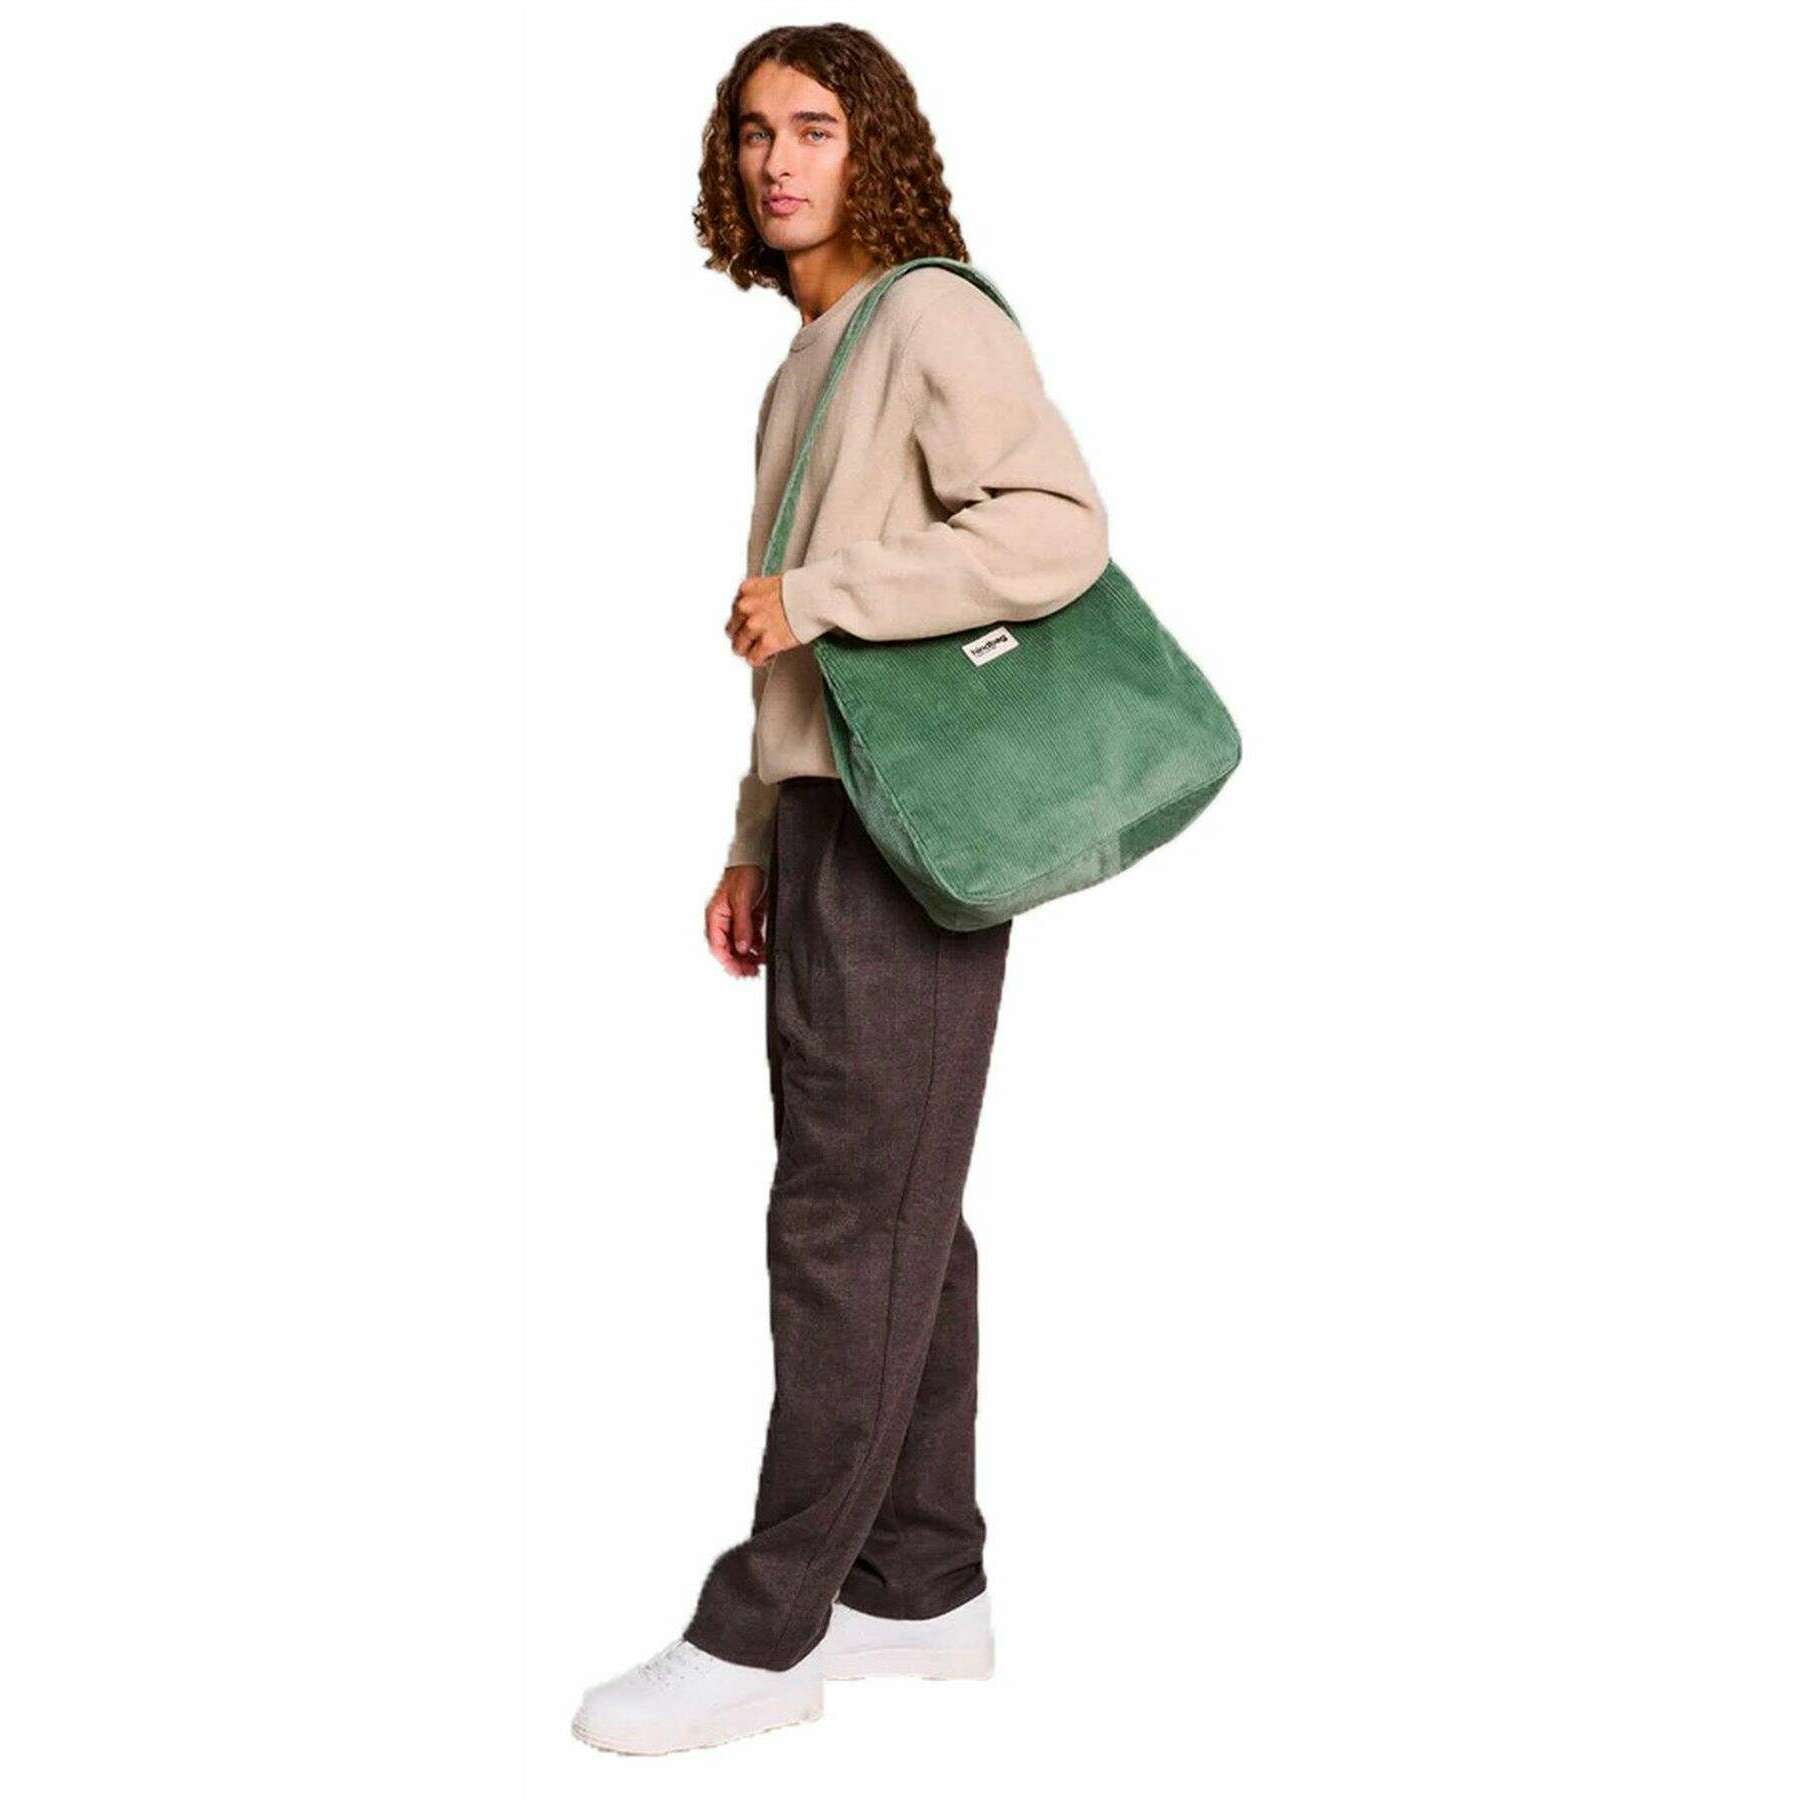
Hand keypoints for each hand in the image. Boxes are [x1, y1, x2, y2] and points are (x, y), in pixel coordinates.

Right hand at [705, 862, 768, 976]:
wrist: (755, 859)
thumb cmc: (743, 874)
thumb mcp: (742, 901)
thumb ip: (742, 926)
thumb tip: (742, 948)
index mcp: (715, 917)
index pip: (718, 947)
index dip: (729, 962)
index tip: (741, 972)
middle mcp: (723, 921)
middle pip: (728, 949)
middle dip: (739, 963)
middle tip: (752, 973)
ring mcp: (735, 920)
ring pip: (739, 945)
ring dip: (748, 956)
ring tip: (760, 965)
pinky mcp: (747, 917)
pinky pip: (749, 937)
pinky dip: (756, 946)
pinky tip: (763, 951)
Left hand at [727, 574, 798, 666]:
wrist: (818, 596)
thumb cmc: (803, 589)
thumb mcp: (774, 584)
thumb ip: (760, 596)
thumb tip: (758, 610)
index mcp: (747, 590)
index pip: (735, 610)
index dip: (743, 620)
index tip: (751, 626)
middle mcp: (746, 606)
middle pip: (732, 630)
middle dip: (743, 636)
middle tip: (753, 641)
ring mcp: (755, 625)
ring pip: (739, 647)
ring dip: (749, 650)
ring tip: (760, 651)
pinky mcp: (767, 642)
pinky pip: (754, 658)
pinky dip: (760, 660)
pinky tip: (767, 657)